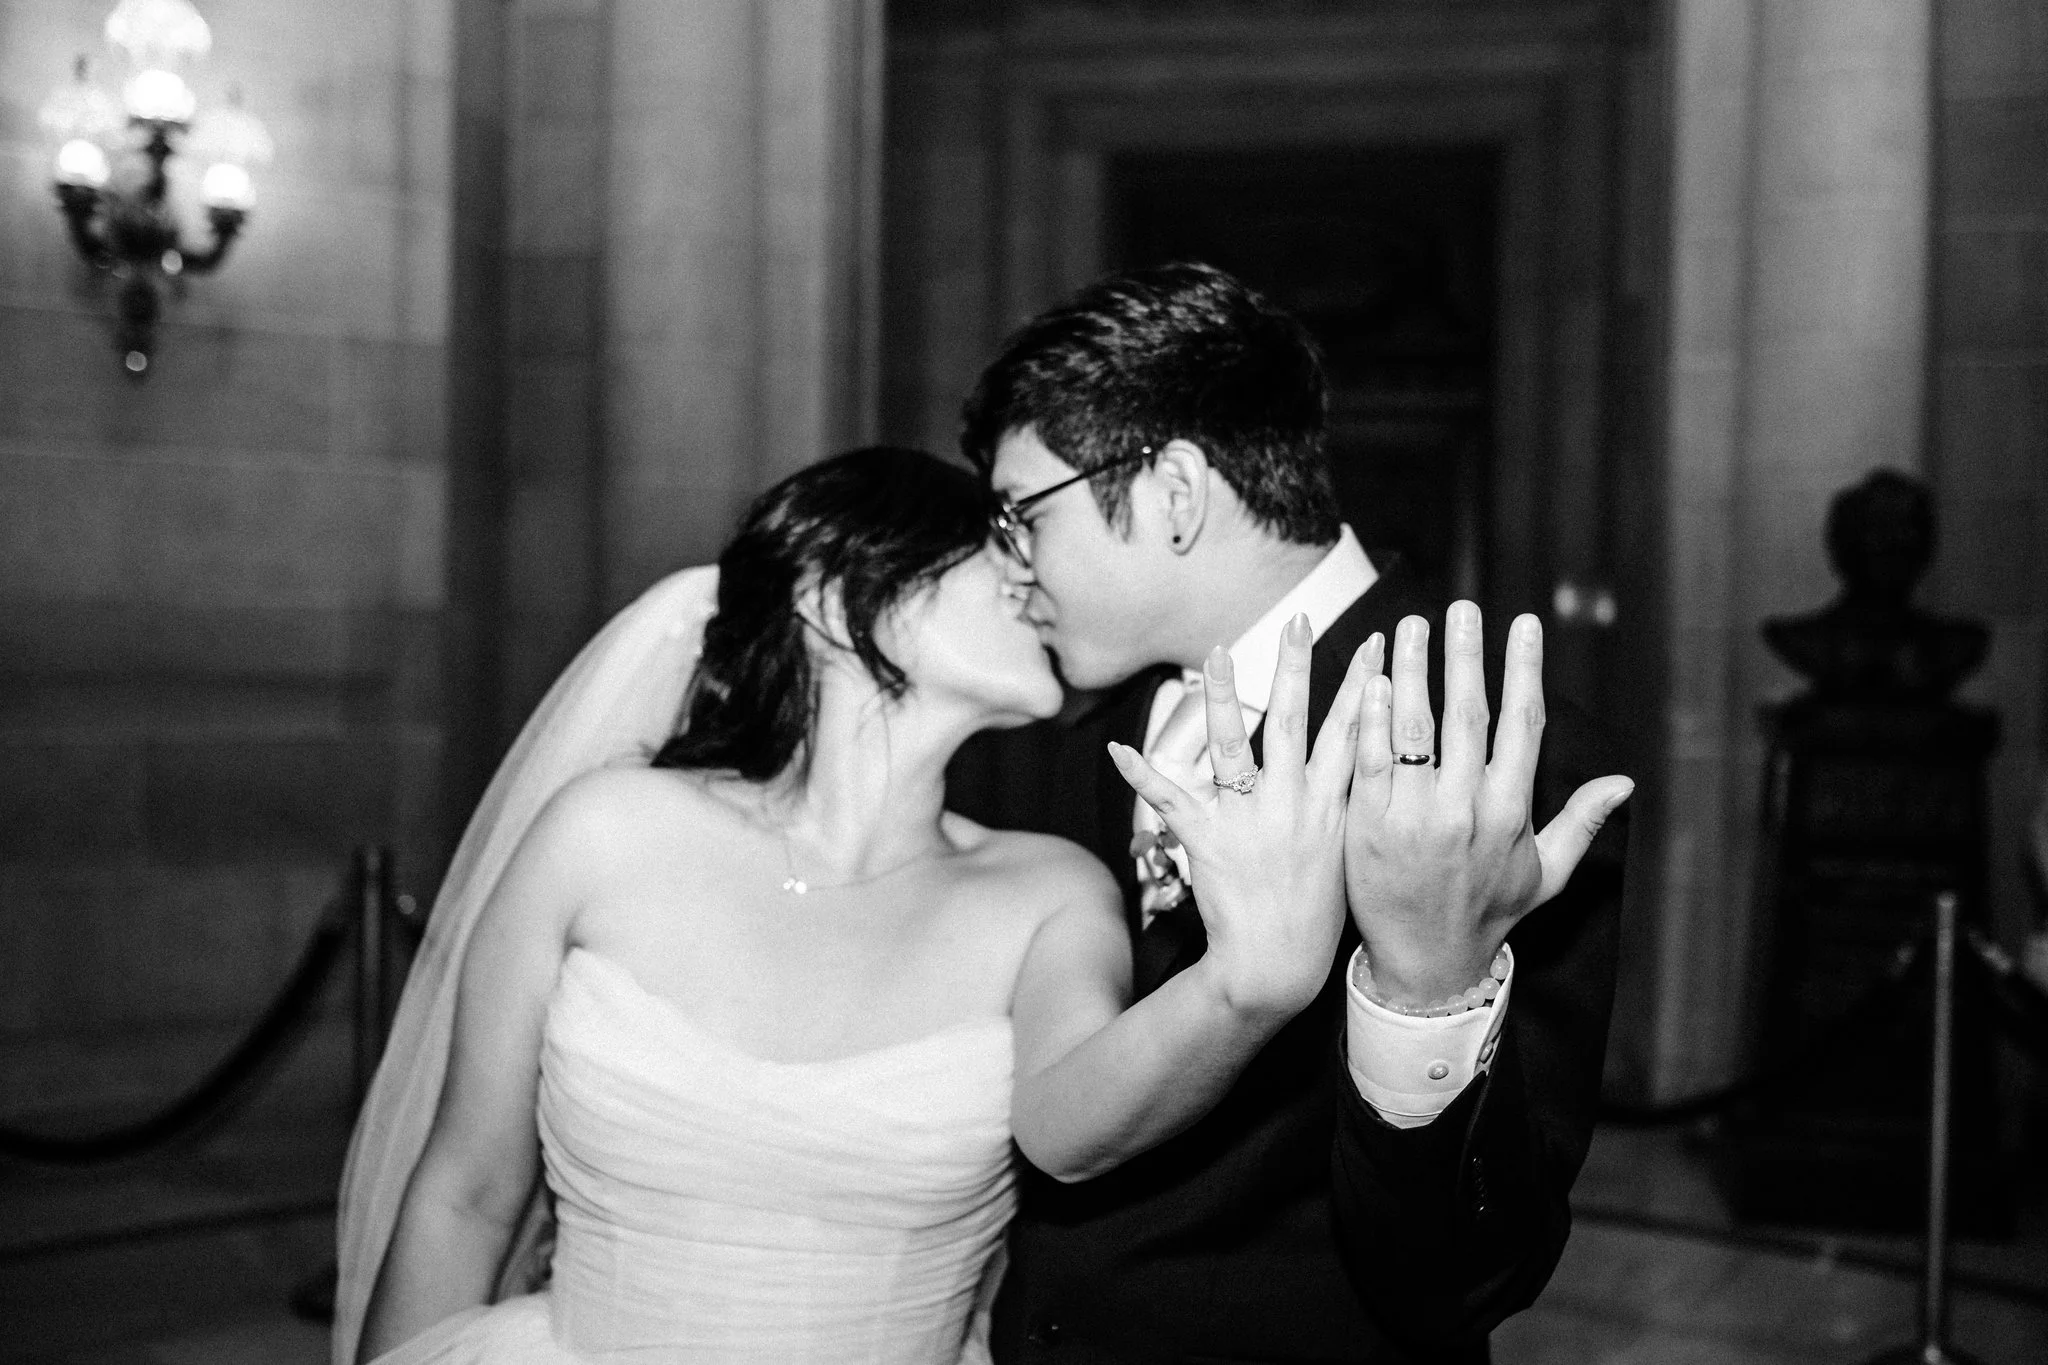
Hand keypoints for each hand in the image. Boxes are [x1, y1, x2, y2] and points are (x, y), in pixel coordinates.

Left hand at [1109, 614, 1375, 1018]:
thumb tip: (1355, 765)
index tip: (1374, 648)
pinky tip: (1119, 747)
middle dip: (1296, 668)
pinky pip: (1168, 799)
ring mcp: (1249, 821)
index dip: (1364, 690)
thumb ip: (1343, 806)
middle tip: (1297, 621)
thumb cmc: (1317, 915)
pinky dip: (1141, 774)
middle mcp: (1293, 806)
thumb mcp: (1346, 855)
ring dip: (1226, 698)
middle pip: (1296, 723)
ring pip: (1235, 747)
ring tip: (1218, 654)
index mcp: (1331, 808)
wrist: (1276, 968)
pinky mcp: (1208, 841)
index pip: (1353, 736)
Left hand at [1345, 603, 1633, 1007]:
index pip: (1522, 725)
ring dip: (1414, 671)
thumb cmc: (1487, 912)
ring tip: (1410, 626)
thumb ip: (1580, 822)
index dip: (1523, 670)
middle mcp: (1465, 810)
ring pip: (1415, 729)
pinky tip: (1373, 680)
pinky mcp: (1368, 826)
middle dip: (1466, 655)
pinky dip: (1373, 718)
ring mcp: (1414, 817)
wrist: (1425, 963)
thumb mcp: (1544, 873)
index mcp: (1511, 813)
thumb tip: (1624, 781)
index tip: (1523, 624)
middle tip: (1462, 607)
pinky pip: (1370, 760)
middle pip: (1467, 715)